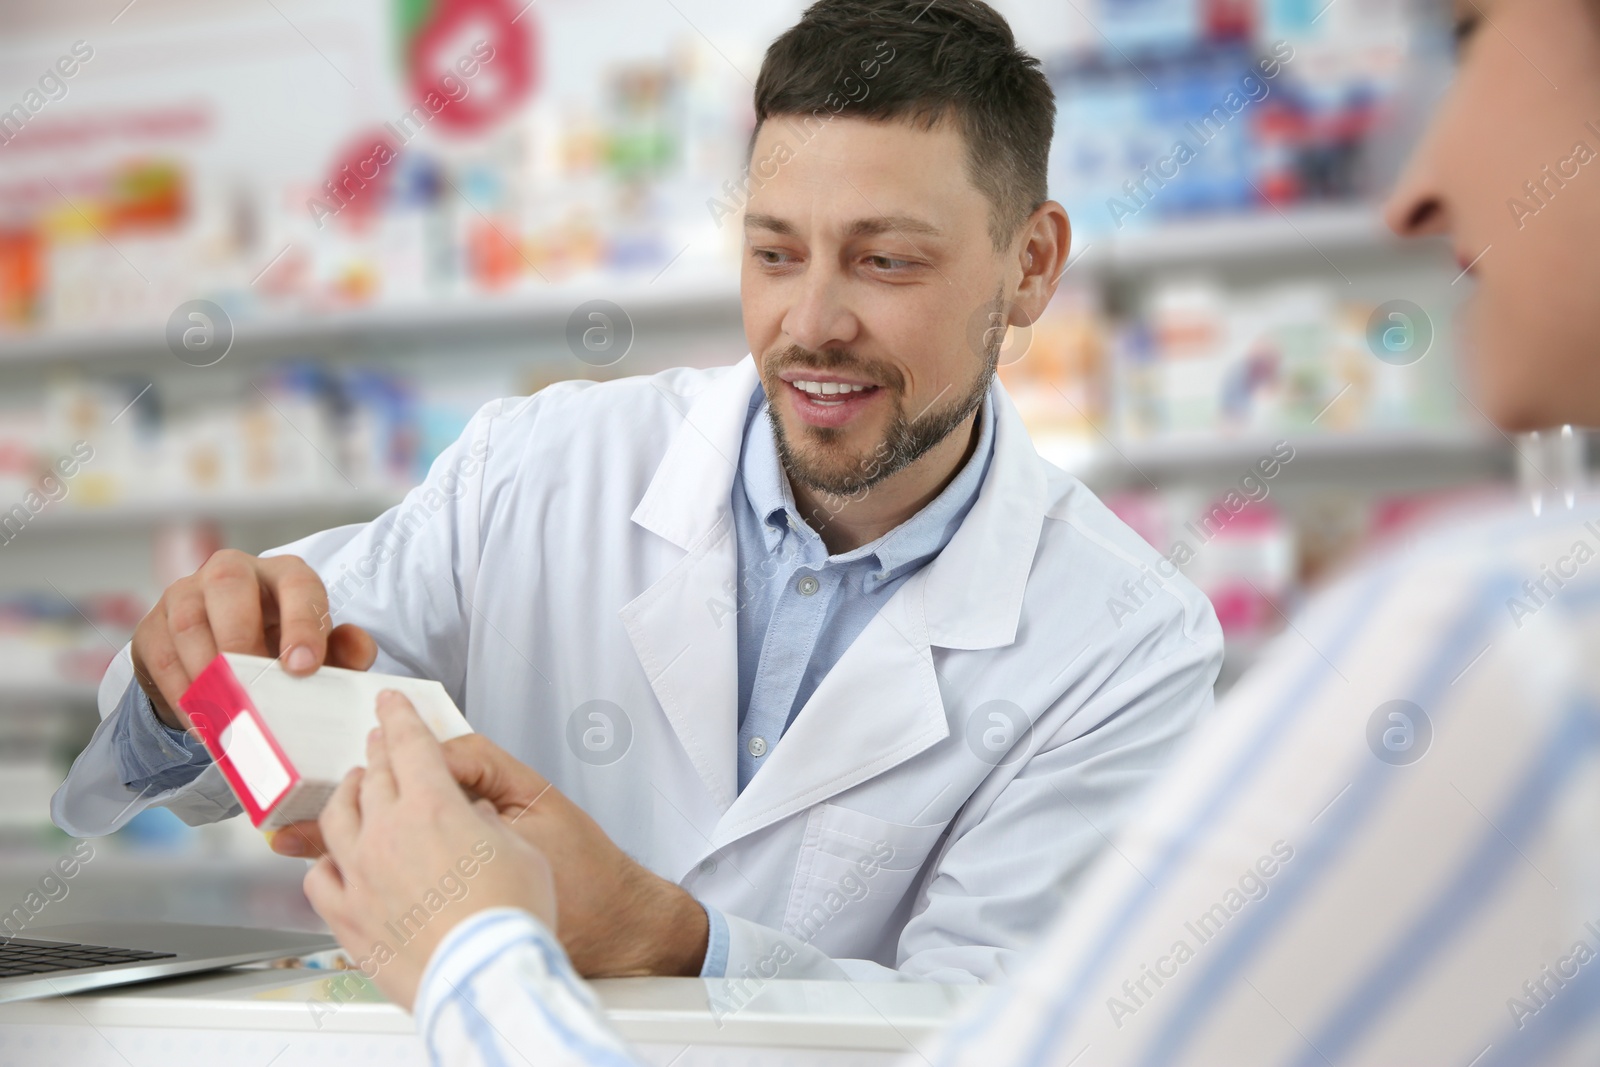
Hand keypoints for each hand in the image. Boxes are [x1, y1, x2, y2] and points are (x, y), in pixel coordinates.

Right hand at [131, 549, 375, 728]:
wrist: (221, 653)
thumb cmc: (280, 647)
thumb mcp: (316, 649)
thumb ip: (344, 651)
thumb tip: (358, 650)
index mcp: (283, 574)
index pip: (297, 584)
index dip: (302, 622)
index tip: (303, 667)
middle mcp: (232, 572)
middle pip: (227, 583)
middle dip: (241, 638)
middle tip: (253, 688)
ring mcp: (185, 594)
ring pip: (188, 621)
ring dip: (207, 672)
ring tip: (227, 715)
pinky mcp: (153, 625)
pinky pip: (162, 656)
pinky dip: (183, 695)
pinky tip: (204, 723)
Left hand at [302, 690, 557, 1010]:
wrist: (489, 979)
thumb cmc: (511, 921)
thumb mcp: (522, 848)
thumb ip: (486, 821)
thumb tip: (471, 819)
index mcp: (433, 807)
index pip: (409, 744)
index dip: (399, 717)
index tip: (390, 704)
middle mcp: (388, 835)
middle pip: (373, 776)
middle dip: (377, 752)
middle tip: (380, 742)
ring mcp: (361, 876)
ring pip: (336, 819)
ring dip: (346, 796)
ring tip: (354, 791)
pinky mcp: (349, 919)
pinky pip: (319, 878)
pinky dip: (325, 860)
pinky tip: (332, 860)